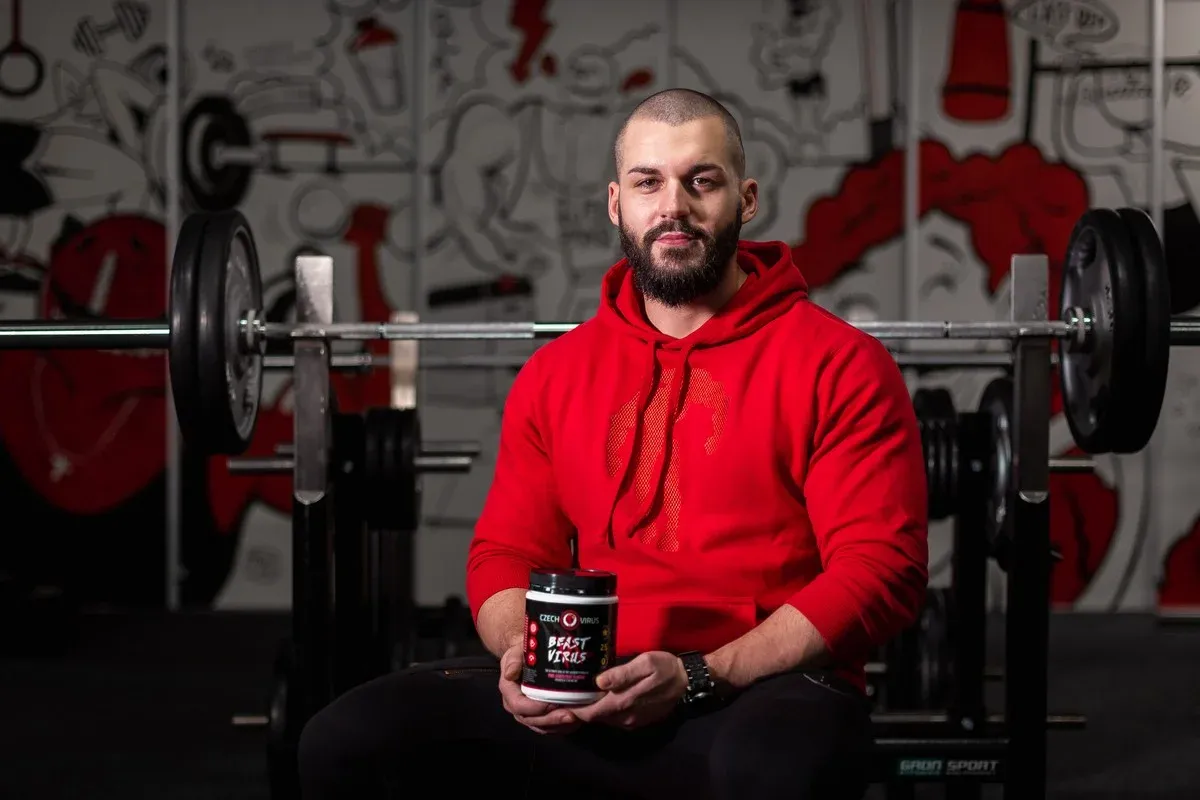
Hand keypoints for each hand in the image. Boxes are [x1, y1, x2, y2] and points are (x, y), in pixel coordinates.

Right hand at [497, 642, 580, 734]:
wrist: (530, 657)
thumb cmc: (524, 653)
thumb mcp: (517, 651)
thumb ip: (513, 659)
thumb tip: (510, 673)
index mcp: (509, 691)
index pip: (519, 705)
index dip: (535, 708)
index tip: (552, 703)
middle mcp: (517, 706)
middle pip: (532, 720)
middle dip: (552, 719)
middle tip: (571, 715)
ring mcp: (529, 713)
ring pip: (542, 726)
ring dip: (560, 725)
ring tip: (577, 718)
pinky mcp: (541, 717)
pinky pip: (550, 727)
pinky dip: (563, 726)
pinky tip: (577, 721)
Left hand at [571, 651, 688, 730]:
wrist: (688, 682)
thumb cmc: (666, 668)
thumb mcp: (645, 663)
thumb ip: (622, 674)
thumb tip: (599, 681)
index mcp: (623, 703)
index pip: (591, 713)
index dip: (573, 710)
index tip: (557, 704)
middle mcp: (625, 717)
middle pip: (595, 717)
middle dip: (579, 709)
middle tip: (563, 697)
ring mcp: (632, 721)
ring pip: (605, 718)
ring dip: (592, 710)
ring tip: (577, 696)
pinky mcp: (638, 720)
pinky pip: (615, 718)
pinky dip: (604, 710)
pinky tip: (600, 698)